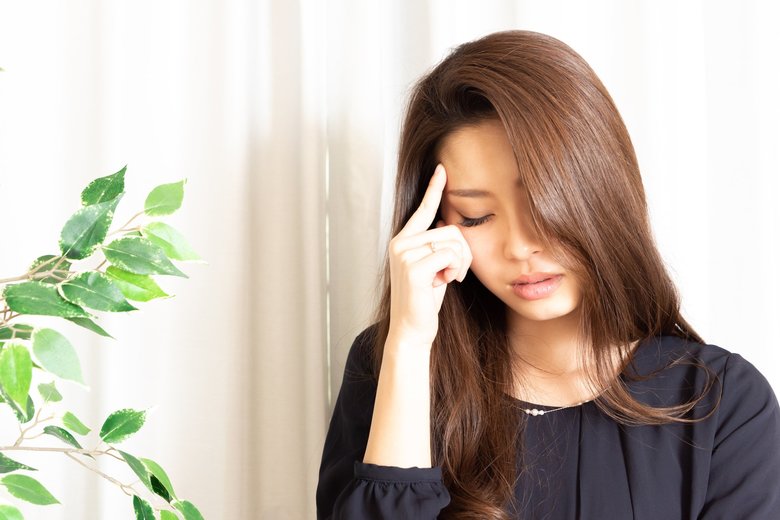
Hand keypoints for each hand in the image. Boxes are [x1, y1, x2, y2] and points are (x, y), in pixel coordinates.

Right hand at [387, 164, 472, 346]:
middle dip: (463, 253)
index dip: (433, 189)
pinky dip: (455, 271)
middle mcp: (400, 243)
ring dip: (460, 264)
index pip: (422, 210)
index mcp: (403, 241)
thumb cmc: (425, 301)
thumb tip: (446, 223)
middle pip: (451, 230)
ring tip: (446, 280)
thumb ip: (437, 246)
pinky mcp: (413, 268)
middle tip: (453, 274)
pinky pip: (450, 256)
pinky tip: (443, 284)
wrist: (412, 329)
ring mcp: (404, 254)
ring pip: (453, 243)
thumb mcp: (434, 268)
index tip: (441, 168)